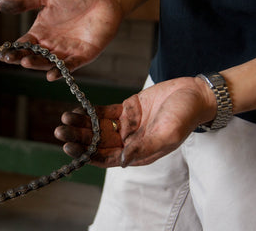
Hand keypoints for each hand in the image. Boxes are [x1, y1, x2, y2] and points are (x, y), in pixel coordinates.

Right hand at [0, 0, 123, 80]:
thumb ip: (25, 1)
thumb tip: (0, 5)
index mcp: (40, 33)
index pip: (23, 45)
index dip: (12, 50)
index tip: (2, 54)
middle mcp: (51, 45)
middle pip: (34, 56)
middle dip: (22, 58)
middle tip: (13, 59)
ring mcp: (67, 52)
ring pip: (49, 63)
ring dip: (38, 65)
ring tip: (27, 61)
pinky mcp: (84, 55)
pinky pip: (71, 65)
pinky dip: (62, 70)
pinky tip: (52, 74)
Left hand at [55, 77, 216, 167]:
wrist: (194, 93)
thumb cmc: (185, 116)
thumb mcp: (167, 133)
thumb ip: (144, 147)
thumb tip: (121, 162)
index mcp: (138, 153)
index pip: (107, 158)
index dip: (87, 155)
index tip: (70, 148)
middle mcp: (129, 142)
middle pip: (98, 143)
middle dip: (79, 138)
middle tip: (61, 131)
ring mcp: (127, 126)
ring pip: (98, 128)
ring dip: (81, 125)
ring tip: (65, 118)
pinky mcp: (126, 110)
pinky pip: (104, 113)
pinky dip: (90, 112)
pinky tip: (77, 109)